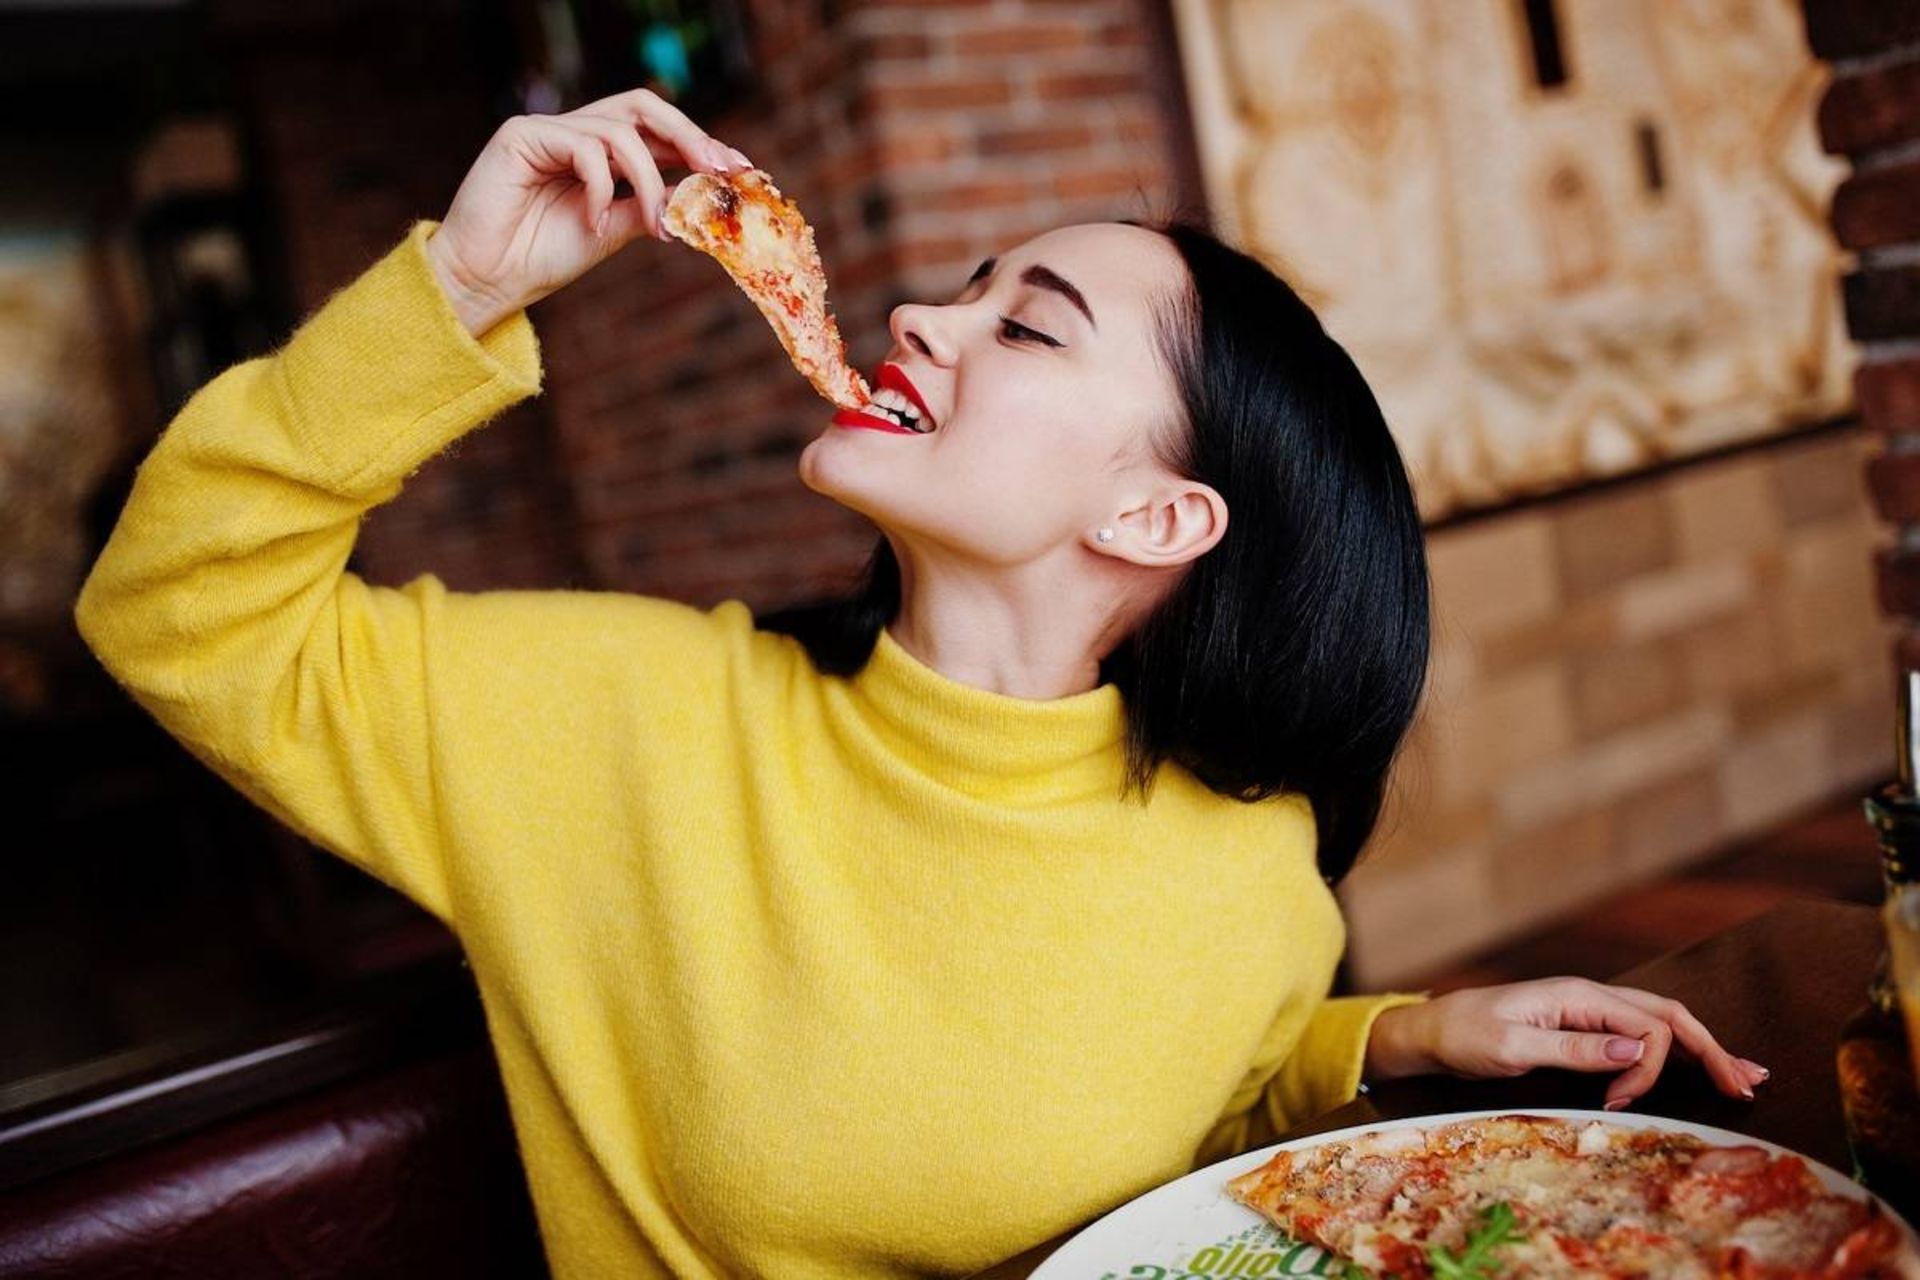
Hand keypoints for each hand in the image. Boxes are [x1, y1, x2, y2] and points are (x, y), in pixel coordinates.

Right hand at [424, 88, 752, 334]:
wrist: (488, 280)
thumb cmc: (541, 257)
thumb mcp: (612, 231)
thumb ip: (648, 206)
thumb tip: (695, 193)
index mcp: (599, 152)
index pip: (657, 130)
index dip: (699, 144)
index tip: (739, 170)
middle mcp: (575, 132)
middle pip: (642, 106)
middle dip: (688, 135)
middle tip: (717, 170)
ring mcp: (548, 130)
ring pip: (619, 131)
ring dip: (648, 180)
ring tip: (654, 225)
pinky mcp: (521, 135)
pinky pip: (583, 147)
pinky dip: (601, 187)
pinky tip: (594, 223)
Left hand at [1364, 977, 1770, 1111]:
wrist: (1431, 1031)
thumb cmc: (1464, 1035)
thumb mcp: (1513, 1045)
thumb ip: (1574, 1048)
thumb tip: (1636, 1050)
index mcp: (1579, 996)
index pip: (1647, 1026)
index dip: (1650, 1068)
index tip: (1620, 1104)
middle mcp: (1590, 997)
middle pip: (1668, 1016)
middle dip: (1711, 1048)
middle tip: (1748, 1086)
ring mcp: (1587, 1011)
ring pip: (1659, 1023)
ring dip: (1701, 1048)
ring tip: (1742, 1076)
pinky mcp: (1581, 1028)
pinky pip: (1638, 1033)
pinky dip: (1673, 1049)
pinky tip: (1696, 1063)